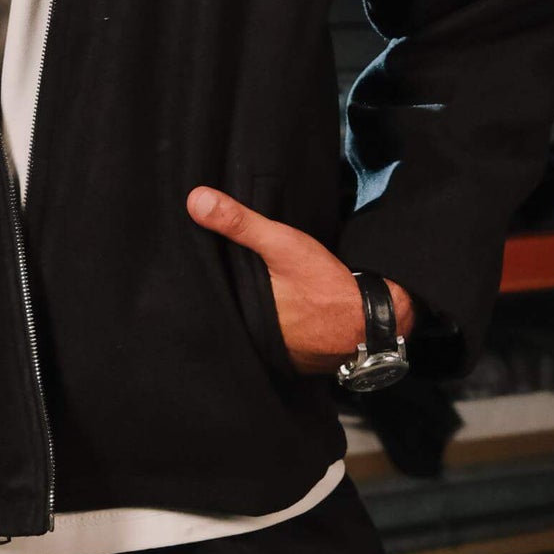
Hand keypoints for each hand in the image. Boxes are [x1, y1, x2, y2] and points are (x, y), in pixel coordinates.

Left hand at [186, 188, 411, 374]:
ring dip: (240, 301)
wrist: (370, 324)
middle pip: (222, 306)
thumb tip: (195, 200)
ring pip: (242, 318)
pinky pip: (263, 329)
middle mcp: (247, 339)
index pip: (204, 294)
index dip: (194, 275)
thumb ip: (240, 222)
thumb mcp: (281, 245)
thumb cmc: (325, 286)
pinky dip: (262, 314)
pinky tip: (267, 297)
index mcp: (238, 316)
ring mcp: (266, 350)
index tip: (184, 256)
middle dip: (217, 287)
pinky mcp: (285, 353)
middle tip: (205, 261)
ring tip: (233, 275)